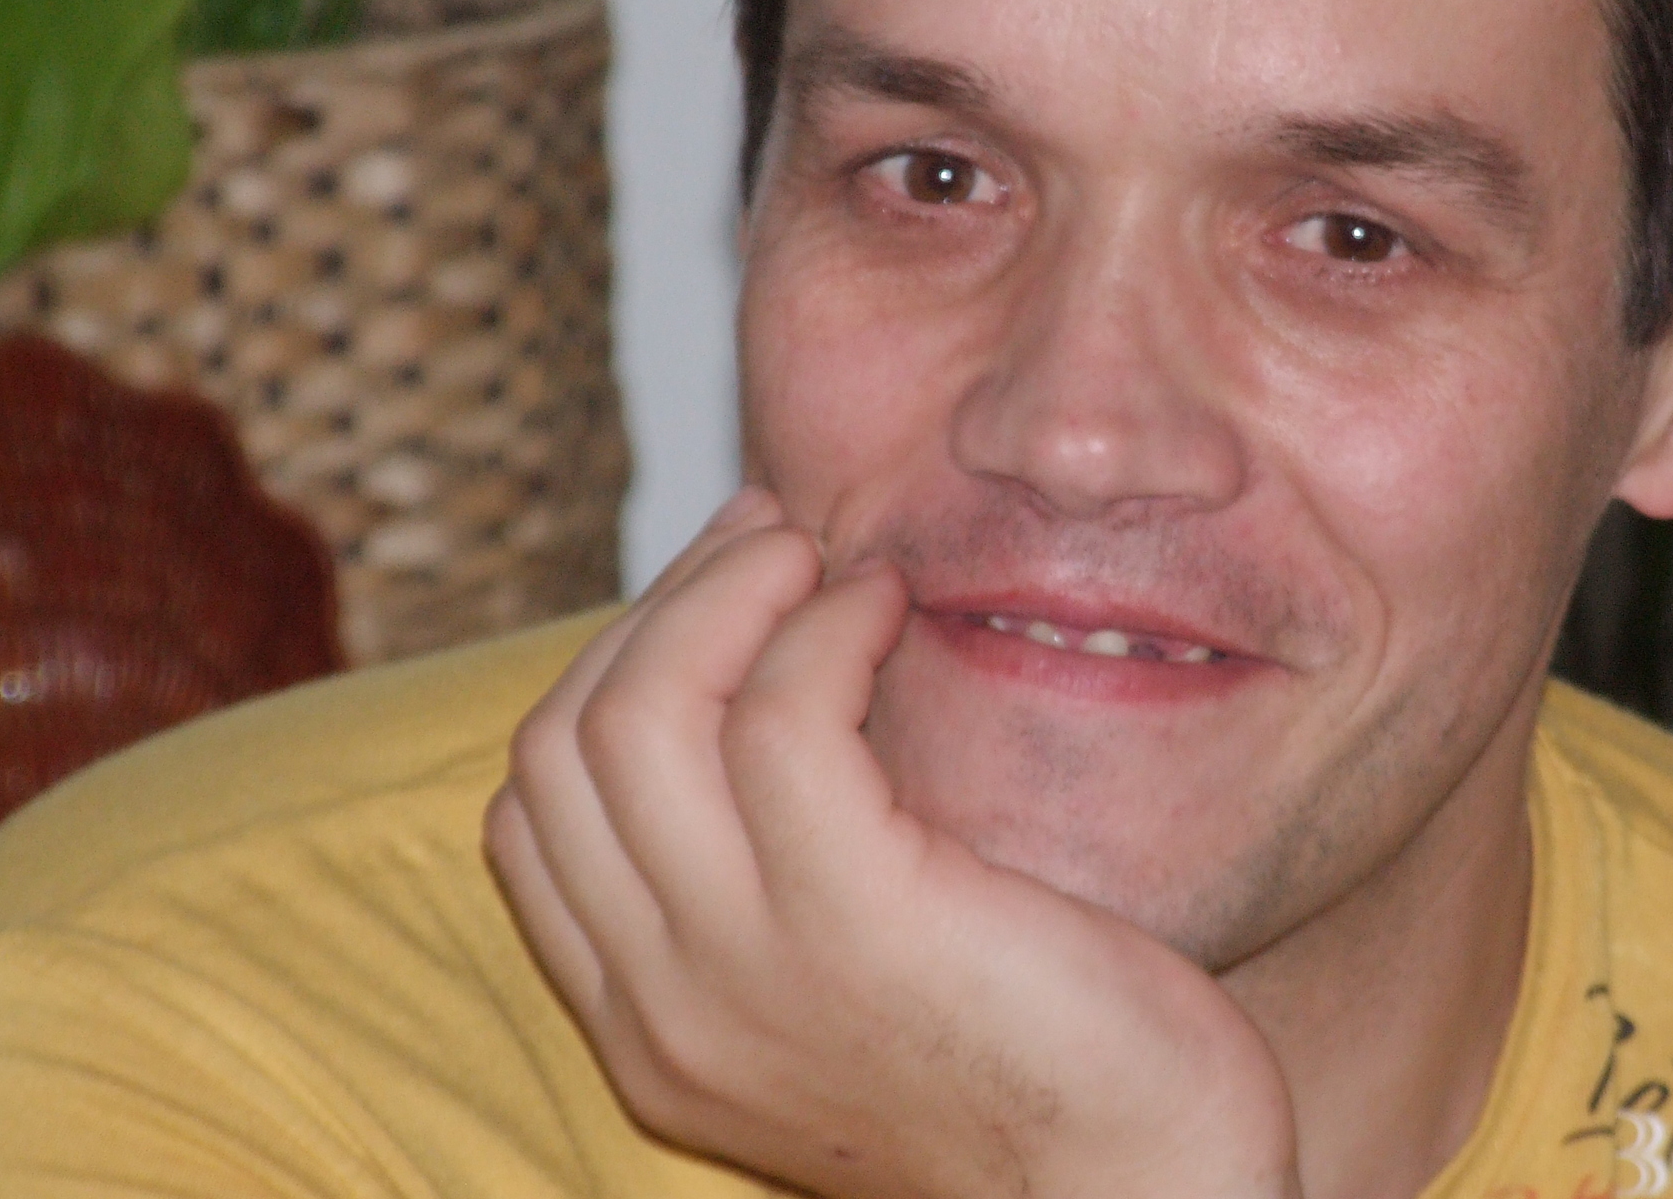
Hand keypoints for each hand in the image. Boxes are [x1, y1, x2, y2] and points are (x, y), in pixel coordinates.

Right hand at [485, 488, 1302, 1198]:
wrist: (1139, 1186)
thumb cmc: (1037, 1060)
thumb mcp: (854, 971)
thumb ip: (776, 874)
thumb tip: (765, 682)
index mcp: (650, 1022)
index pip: (534, 807)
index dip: (616, 665)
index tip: (723, 596)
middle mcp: (665, 1004)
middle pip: (565, 742)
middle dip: (664, 603)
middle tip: (772, 537)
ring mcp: (747, 969)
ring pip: (641, 713)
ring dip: (732, 591)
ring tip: (823, 553)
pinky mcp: (858, 921)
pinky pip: (780, 718)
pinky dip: (827, 627)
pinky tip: (893, 606)